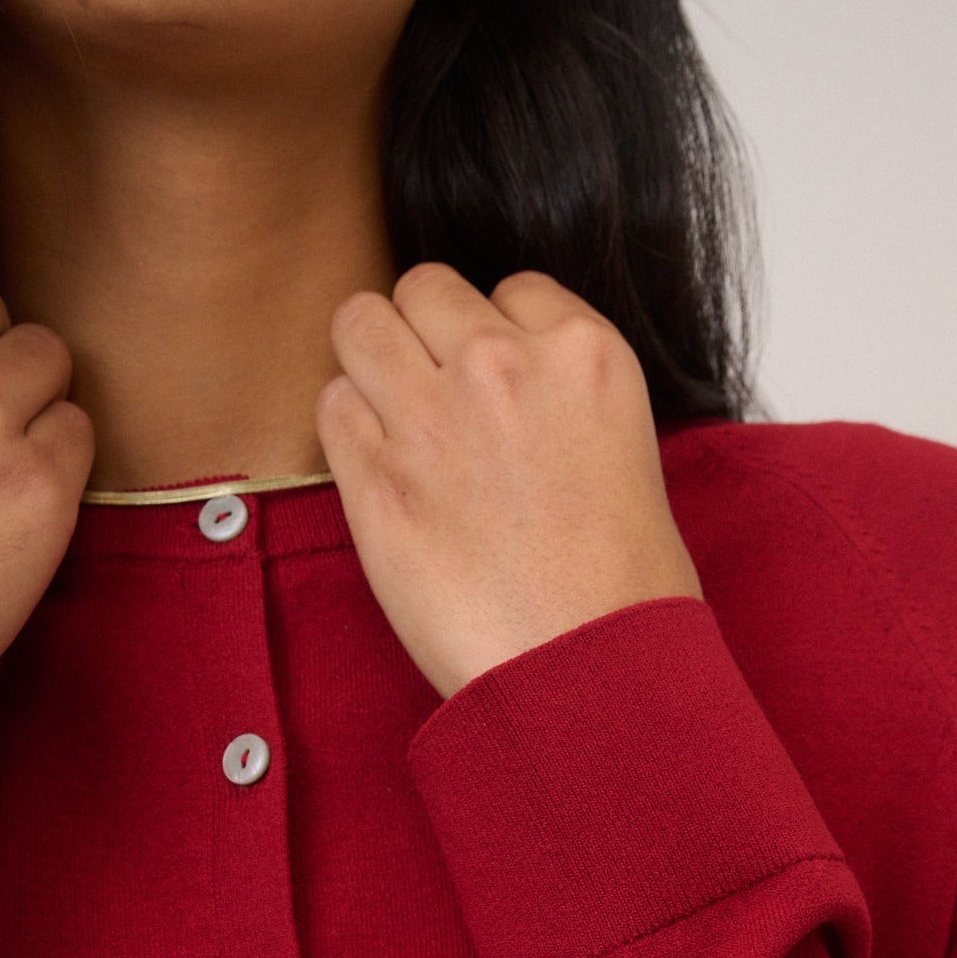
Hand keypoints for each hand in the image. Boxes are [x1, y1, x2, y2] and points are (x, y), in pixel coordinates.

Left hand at [317, 263, 704, 699]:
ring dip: (369, 363)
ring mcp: (431, 416)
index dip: (494, 333)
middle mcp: (503, 364)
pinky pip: (330, 405)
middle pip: (424, 287)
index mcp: (583, 352)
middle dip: (422, 333)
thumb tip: (510, 386)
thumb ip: (562, 395)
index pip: (510, 288)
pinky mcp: (374, 476)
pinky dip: (346, 430)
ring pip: (359, 323)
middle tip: (434, 397)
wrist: (587, 670)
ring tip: (394, 422)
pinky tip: (381, 473)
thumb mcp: (626, 449)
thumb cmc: (622, 588)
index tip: (496, 384)